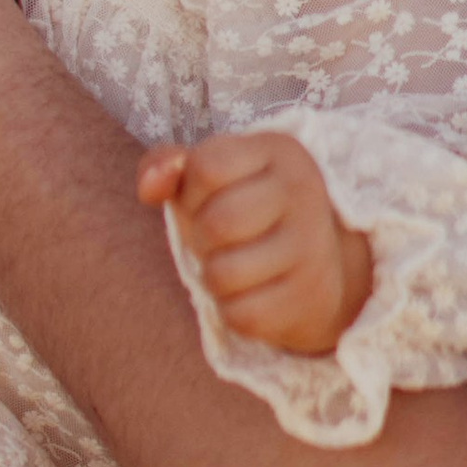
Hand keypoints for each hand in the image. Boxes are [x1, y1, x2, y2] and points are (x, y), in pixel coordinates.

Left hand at [136, 129, 375, 357]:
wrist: (318, 264)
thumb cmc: (247, 210)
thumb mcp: (212, 176)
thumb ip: (169, 166)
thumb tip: (149, 187)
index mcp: (277, 150)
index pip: (206, 167)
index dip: (192, 190)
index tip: (209, 198)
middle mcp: (303, 192)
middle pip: (216, 223)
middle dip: (202, 238)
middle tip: (221, 240)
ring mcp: (312, 246)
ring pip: (223, 275)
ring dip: (215, 278)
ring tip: (236, 265)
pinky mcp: (310, 297)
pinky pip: (242, 315)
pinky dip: (234, 311)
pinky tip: (253, 293)